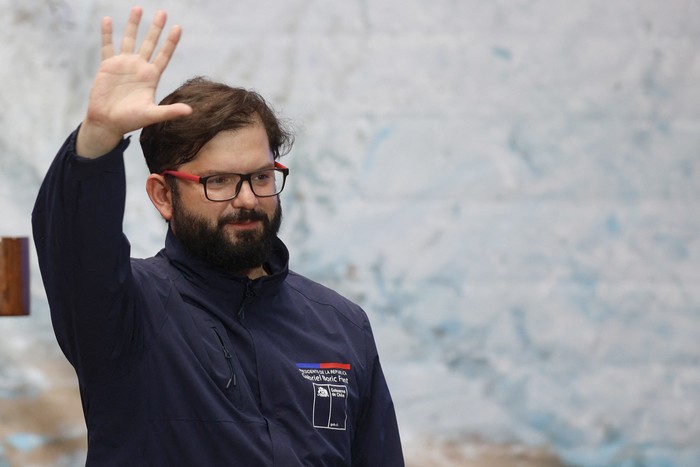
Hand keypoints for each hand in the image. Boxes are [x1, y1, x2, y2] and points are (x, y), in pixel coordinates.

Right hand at [76, 7, 191, 157]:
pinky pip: (108, 46)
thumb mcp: (152, 115)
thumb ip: (170, 111)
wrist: (107, 122)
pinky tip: (108, 19)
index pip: (164, 55)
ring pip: (130, 40)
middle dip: (156, 28)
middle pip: (150, 43)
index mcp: (151, 77)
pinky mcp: (108, 66)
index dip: (170, 42)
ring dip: (133, 25)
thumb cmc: (130, 121)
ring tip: (138, 8)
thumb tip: (190, 111)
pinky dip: (107, 33)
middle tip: (163, 12)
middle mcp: (139, 67)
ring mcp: (124, 64)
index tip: (178, 27)